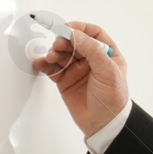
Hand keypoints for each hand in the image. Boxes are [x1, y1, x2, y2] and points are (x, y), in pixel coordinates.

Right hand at [34, 19, 127, 137]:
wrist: (103, 125)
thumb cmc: (112, 98)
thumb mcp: (107, 70)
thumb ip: (92, 50)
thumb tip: (74, 33)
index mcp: (107, 54)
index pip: (93, 33)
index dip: (80, 28)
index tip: (67, 28)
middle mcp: (92, 60)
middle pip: (74, 42)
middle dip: (64, 41)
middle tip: (57, 45)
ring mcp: (77, 70)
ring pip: (62, 54)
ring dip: (54, 52)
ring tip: (50, 57)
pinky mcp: (65, 81)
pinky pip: (53, 68)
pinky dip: (45, 64)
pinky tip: (40, 62)